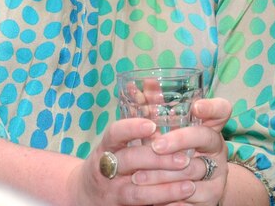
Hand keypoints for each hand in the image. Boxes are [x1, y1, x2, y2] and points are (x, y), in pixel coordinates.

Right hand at [69, 117, 198, 205]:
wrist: (84, 196)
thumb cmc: (109, 159)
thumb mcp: (116, 140)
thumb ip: (137, 114)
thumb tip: (153, 81)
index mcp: (106, 147)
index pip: (114, 134)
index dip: (131, 129)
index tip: (151, 125)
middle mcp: (105, 169)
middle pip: (129, 163)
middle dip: (158, 160)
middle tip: (185, 159)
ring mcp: (112, 192)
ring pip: (136, 191)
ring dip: (165, 188)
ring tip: (190, 184)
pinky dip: (162, 205)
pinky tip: (181, 203)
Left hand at [130, 98, 232, 205]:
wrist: (195, 192)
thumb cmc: (176, 154)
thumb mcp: (169, 132)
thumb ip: (158, 107)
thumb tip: (145, 82)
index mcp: (210, 129)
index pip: (222, 110)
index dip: (212, 107)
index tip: (196, 106)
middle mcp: (217, 150)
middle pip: (206, 138)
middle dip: (179, 140)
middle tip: (155, 146)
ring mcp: (217, 175)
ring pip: (193, 172)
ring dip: (163, 176)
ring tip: (138, 177)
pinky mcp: (210, 200)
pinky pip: (189, 201)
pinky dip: (168, 201)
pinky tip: (150, 200)